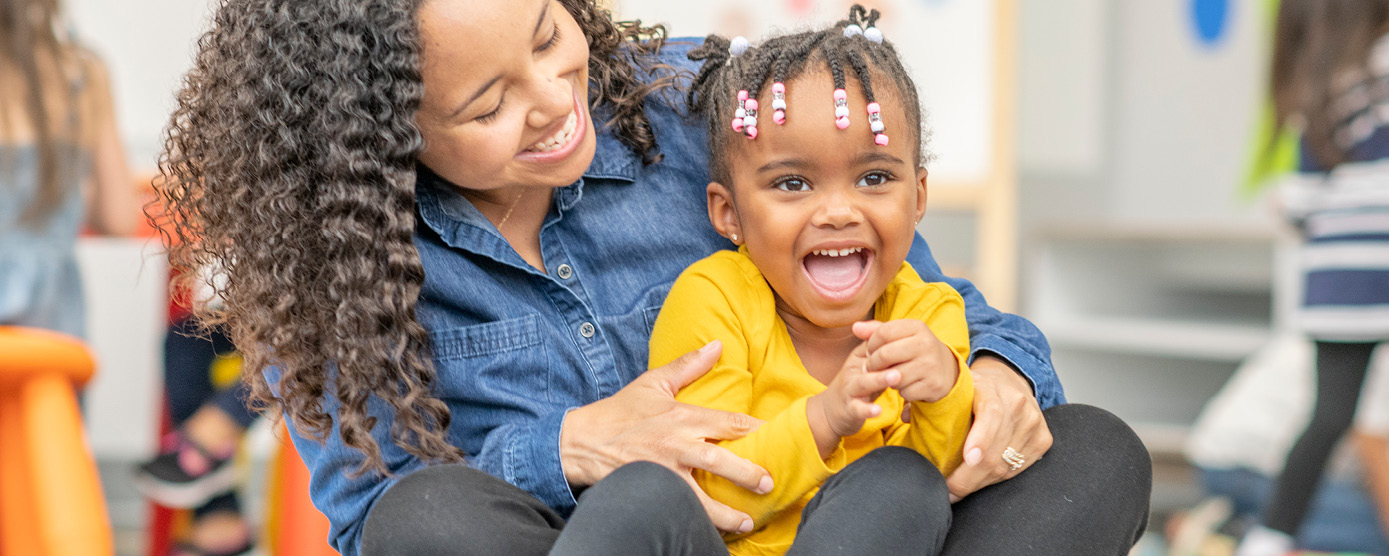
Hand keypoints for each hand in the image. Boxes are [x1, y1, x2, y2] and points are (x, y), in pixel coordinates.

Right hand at [560, 340, 771, 532]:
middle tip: (768, 484)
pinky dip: (697, 520)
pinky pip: (681, 508)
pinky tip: (713, 530)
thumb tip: (717, 344)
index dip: (757, 431)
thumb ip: (688, 365)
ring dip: (727, 512)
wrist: (580, 441)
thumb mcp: (653, 383)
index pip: (728, 423)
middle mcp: (676, 445)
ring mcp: (664, 472)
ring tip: (747, 521)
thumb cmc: (619, 412)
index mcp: (682, 417)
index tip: (777, 437)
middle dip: (748, 474)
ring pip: (703, 496)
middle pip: (722, 462)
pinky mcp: (652, 491)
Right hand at [807, 340, 901, 457]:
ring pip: (863, 383)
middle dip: (886, 358)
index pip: (874, 345)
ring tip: (896, 377)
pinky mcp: (849, 408)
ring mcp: (850, 389)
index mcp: (860, 358)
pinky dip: (867, 410)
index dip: (891, 343)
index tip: (911, 341)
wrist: (830, 410)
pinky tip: (878, 410)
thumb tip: (902, 333)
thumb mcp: (867, 365)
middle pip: (869, 361)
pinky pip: (858, 409)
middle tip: (906, 356)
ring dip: (879, 379)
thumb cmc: (858, 384)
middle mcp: (853, 370)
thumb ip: (882, 352)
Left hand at [855, 319, 958, 402]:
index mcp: (917, 327)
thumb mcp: (900, 336)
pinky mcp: (933, 385)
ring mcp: (931, 365)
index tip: (871, 351)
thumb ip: (876, 330)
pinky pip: (904, 391)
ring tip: (892, 375)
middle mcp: (926, 344)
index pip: (882, 333)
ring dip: (887, 379)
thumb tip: (854, 327)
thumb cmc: (914, 350)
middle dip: (873, 364)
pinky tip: (907, 385)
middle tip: (873, 368)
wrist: (946, 370)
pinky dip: (901, 391)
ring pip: (892, 376)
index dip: (871, 344)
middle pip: (885, 355)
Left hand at [943, 355, 1051, 501]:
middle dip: (966, 477)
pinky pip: (1016, 469)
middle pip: (995, 451)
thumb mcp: (955, 386)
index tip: (968, 458)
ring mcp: (1034, 424)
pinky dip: (993, 479)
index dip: (980, 438)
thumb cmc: (975, 387)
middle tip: (944, 490)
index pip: (991, 415)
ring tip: (955, 489)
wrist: (1010, 378)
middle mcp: (1019, 406)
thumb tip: (906, 417)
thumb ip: (931, 400)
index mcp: (994, 389)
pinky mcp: (1043, 440)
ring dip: (977, 483)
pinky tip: (977, 481)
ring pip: (1004, 465)